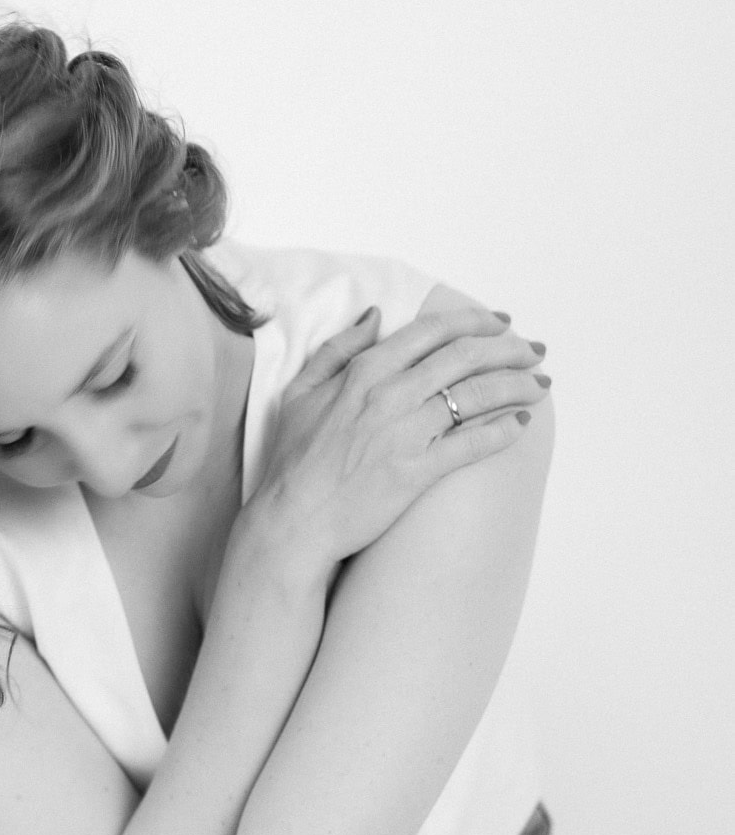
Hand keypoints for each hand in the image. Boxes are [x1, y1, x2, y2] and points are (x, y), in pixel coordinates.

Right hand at [240, 303, 547, 572]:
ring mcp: (405, 433)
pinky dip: (502, 430)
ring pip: (475, 395)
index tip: (501, 322)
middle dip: (509, 348)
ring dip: (516, 384)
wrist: (293, 520)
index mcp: (364, 370)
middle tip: (534, 350)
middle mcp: (389, 395)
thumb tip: (375, 315)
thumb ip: (339, 349)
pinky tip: (521, 422)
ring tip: (540, 383)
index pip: (432, 330)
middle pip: (465, 356)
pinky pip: (471, 445)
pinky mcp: (416, 472)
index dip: (474, 321)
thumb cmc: (294, 459)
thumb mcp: (301, 391)